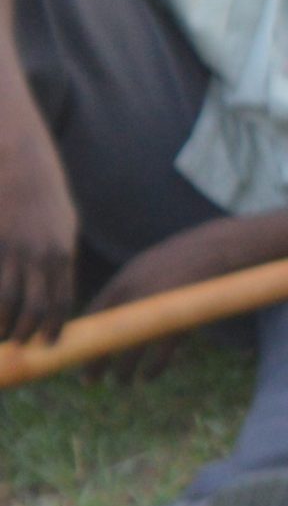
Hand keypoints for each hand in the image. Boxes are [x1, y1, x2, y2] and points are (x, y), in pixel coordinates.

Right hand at [0, 120, 78, 345]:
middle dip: (24, 331)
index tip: (46, 343)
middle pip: (32, 307)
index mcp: (61, 250)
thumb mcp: (63, 224)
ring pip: (5, 301)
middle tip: (17, 342)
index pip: (60, 299)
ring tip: (2, 331)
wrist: (22, 161)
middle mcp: (38, 254)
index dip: (52, 326)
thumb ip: (58, 258)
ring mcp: (11, 250)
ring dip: (2, 323)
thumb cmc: (43, 197)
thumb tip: (55, 294)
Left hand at [85, 222, 261, 378]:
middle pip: (107, 335)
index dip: (83, 338)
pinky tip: (147, 376)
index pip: (94, 314)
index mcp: (126, 278)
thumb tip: (109, 318)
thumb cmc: (183, 258)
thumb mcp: (150, 265)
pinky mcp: (181, 318)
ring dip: (123, 370)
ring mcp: (159, 306)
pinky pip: (161, 353)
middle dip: (96, 361)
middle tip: (88, 381)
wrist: (221, 246)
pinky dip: (153, 368)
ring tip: (121, 381)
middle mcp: (138, 292)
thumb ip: (130, 287)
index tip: (77, 357)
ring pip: (132, 349)